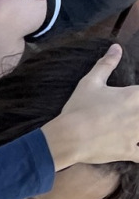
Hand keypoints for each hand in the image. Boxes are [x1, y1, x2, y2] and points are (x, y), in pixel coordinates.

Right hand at [40, 44, 138, 166]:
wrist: (67, 137)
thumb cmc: (78, 109)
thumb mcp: (90, 83)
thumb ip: (106, 64)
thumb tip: (116, 47)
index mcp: (135, 94)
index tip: (136, 102)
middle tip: (132, 117)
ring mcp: (136, 134)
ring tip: (134, 130)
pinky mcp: (129, 151)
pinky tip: (135, 149)